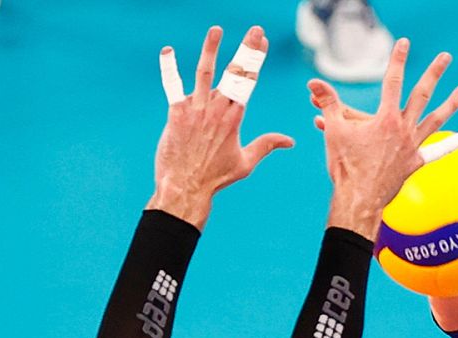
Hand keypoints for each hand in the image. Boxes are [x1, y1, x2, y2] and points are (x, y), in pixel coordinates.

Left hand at [149, 25, 293, 228]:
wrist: (186, 188)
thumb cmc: (215, 178)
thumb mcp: (245, 163)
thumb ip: (266, 145)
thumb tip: (290, 141)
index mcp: (235, 118)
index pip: (249, 81)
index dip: (257, 59)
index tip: (262, 41)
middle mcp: (217, 110)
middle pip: (235, 72)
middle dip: (247, 49)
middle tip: (255, 29)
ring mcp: (196, 110)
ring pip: (205, 73)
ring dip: (211, 49)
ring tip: (216, 30)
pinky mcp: (176, 114)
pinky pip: (172, 86)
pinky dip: (169, 68)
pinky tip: (167, 51)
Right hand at [309, 39, 457, 237]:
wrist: (358, 199)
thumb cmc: (345, 166)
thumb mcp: (334, 131)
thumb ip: (328, 102)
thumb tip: (314, 83)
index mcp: (385, 118)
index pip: (392, 81)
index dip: (398, 60)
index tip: (404, 44)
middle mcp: (403, 129)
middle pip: (422, 94)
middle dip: (434, 73)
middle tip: (446, 57)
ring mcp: (412, 146)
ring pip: (436, 119)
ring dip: (451, 103)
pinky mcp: (414, 163)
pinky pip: (434, 152)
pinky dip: (448, 145)